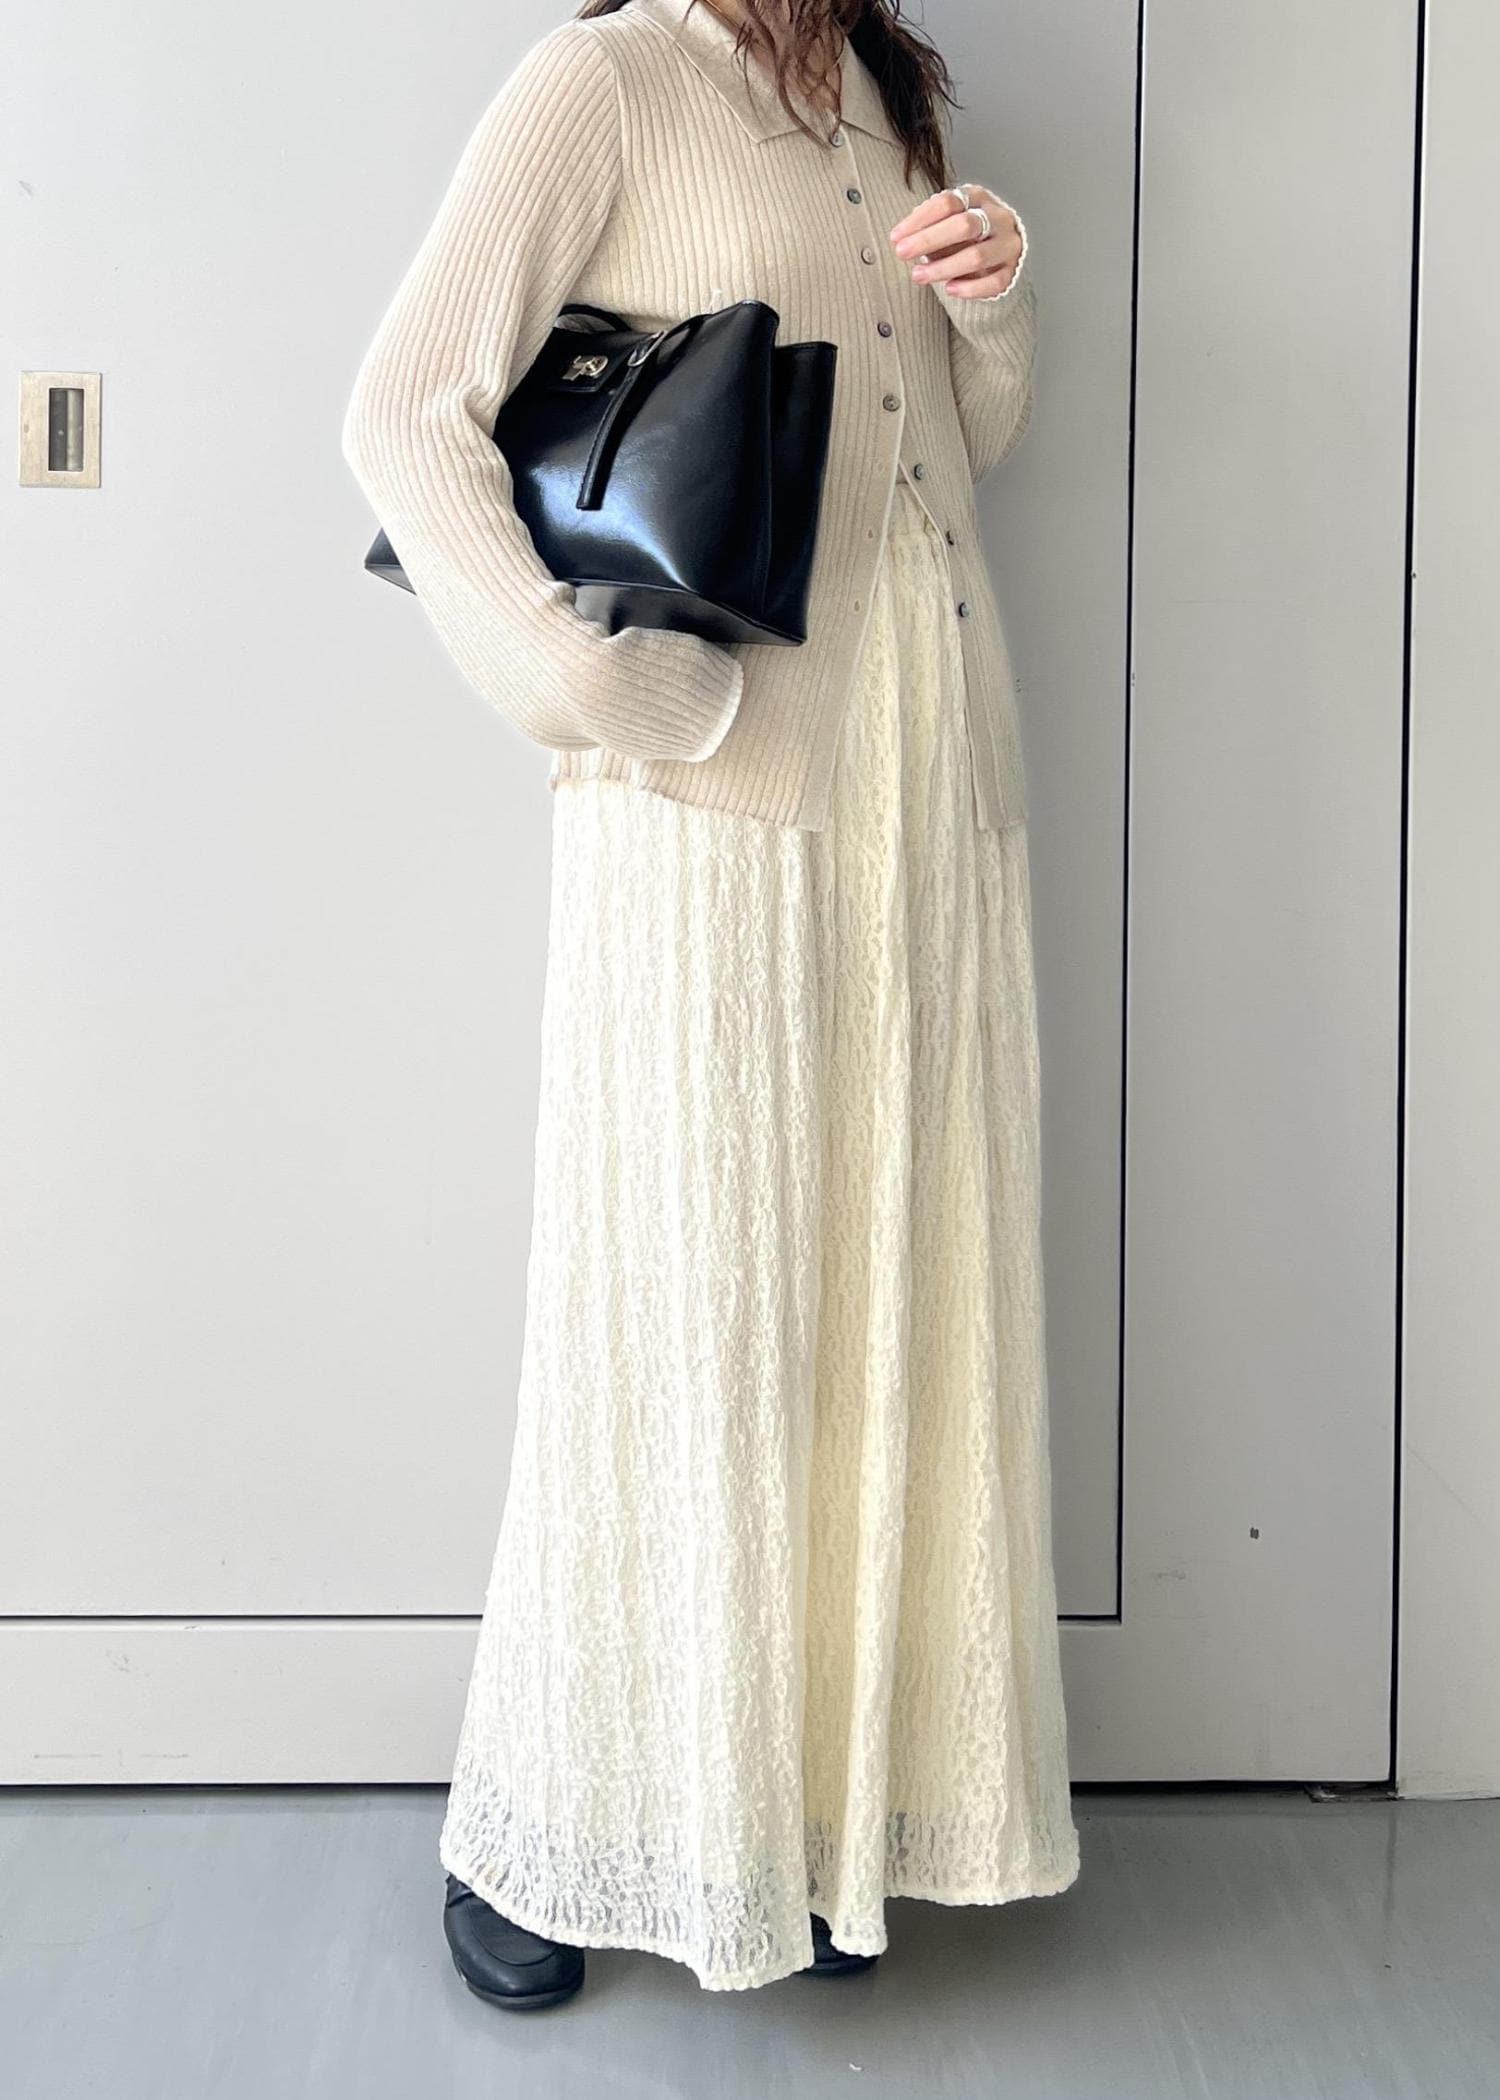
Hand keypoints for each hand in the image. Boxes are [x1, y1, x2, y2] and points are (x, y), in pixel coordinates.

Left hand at [888, 183, 1023, 299]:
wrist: (999, 253)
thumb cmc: (963, 236)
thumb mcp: (945, 223)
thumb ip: (927, 226)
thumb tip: (900, 237)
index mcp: (977, 198)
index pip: (948, 202)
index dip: (920, 219)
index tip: (895, 237)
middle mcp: (997, 218)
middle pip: (964, 225)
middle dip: (929, 240)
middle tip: (902, 253)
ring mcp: (1008, 245)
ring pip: (977, 256)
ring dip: (943, 267)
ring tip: (918, 276)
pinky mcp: (1012, 271)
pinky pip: (993, 282)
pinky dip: (970, 288)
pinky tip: (949, 289)